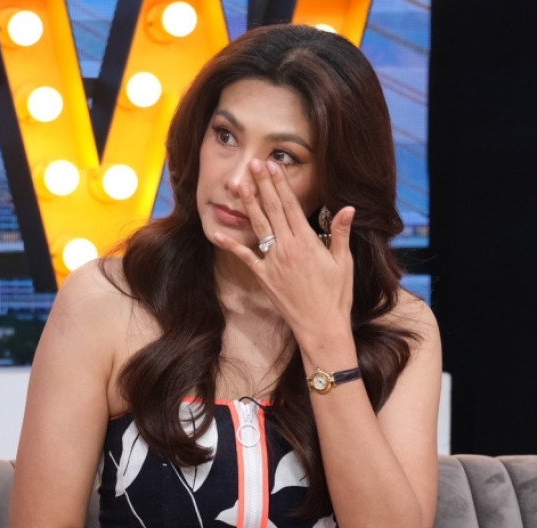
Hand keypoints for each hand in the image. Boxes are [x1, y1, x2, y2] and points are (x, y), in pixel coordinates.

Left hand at [214, 159, 355, 345]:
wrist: (320, 326)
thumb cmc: (336, 295)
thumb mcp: (344, 263)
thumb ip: (340, 234)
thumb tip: (347, 208)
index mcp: (307, 242)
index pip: (291, 206)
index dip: (281, 185)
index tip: (274, 167)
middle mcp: (287, 248)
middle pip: (272, 210)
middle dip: (263, 185)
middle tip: (254, 164)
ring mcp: (272, 262)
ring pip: (258, 227)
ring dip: (248, 204)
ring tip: (239, 184)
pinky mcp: (263, 277)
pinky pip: (244, 258)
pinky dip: (230, 245)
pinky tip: (217, 232)